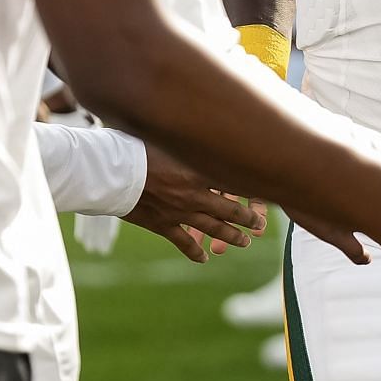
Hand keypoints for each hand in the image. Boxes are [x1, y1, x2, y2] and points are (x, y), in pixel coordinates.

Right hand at [123, 145, 266, 263]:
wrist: (112, 174)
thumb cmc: (136, 147)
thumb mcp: (167, 139)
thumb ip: (186, 139)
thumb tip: (199, 121)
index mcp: (197, 171)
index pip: (234, 182)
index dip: (252, 188)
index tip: (267, 191)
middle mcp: (194, 194)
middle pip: (229, 210)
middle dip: (248, 218)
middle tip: (260, 224)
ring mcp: (180, 212)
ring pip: (214, 228)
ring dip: (231, 237)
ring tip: (244, 242)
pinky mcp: (163, 225)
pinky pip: (184, 243)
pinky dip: (195, 252)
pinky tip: (203, 259)